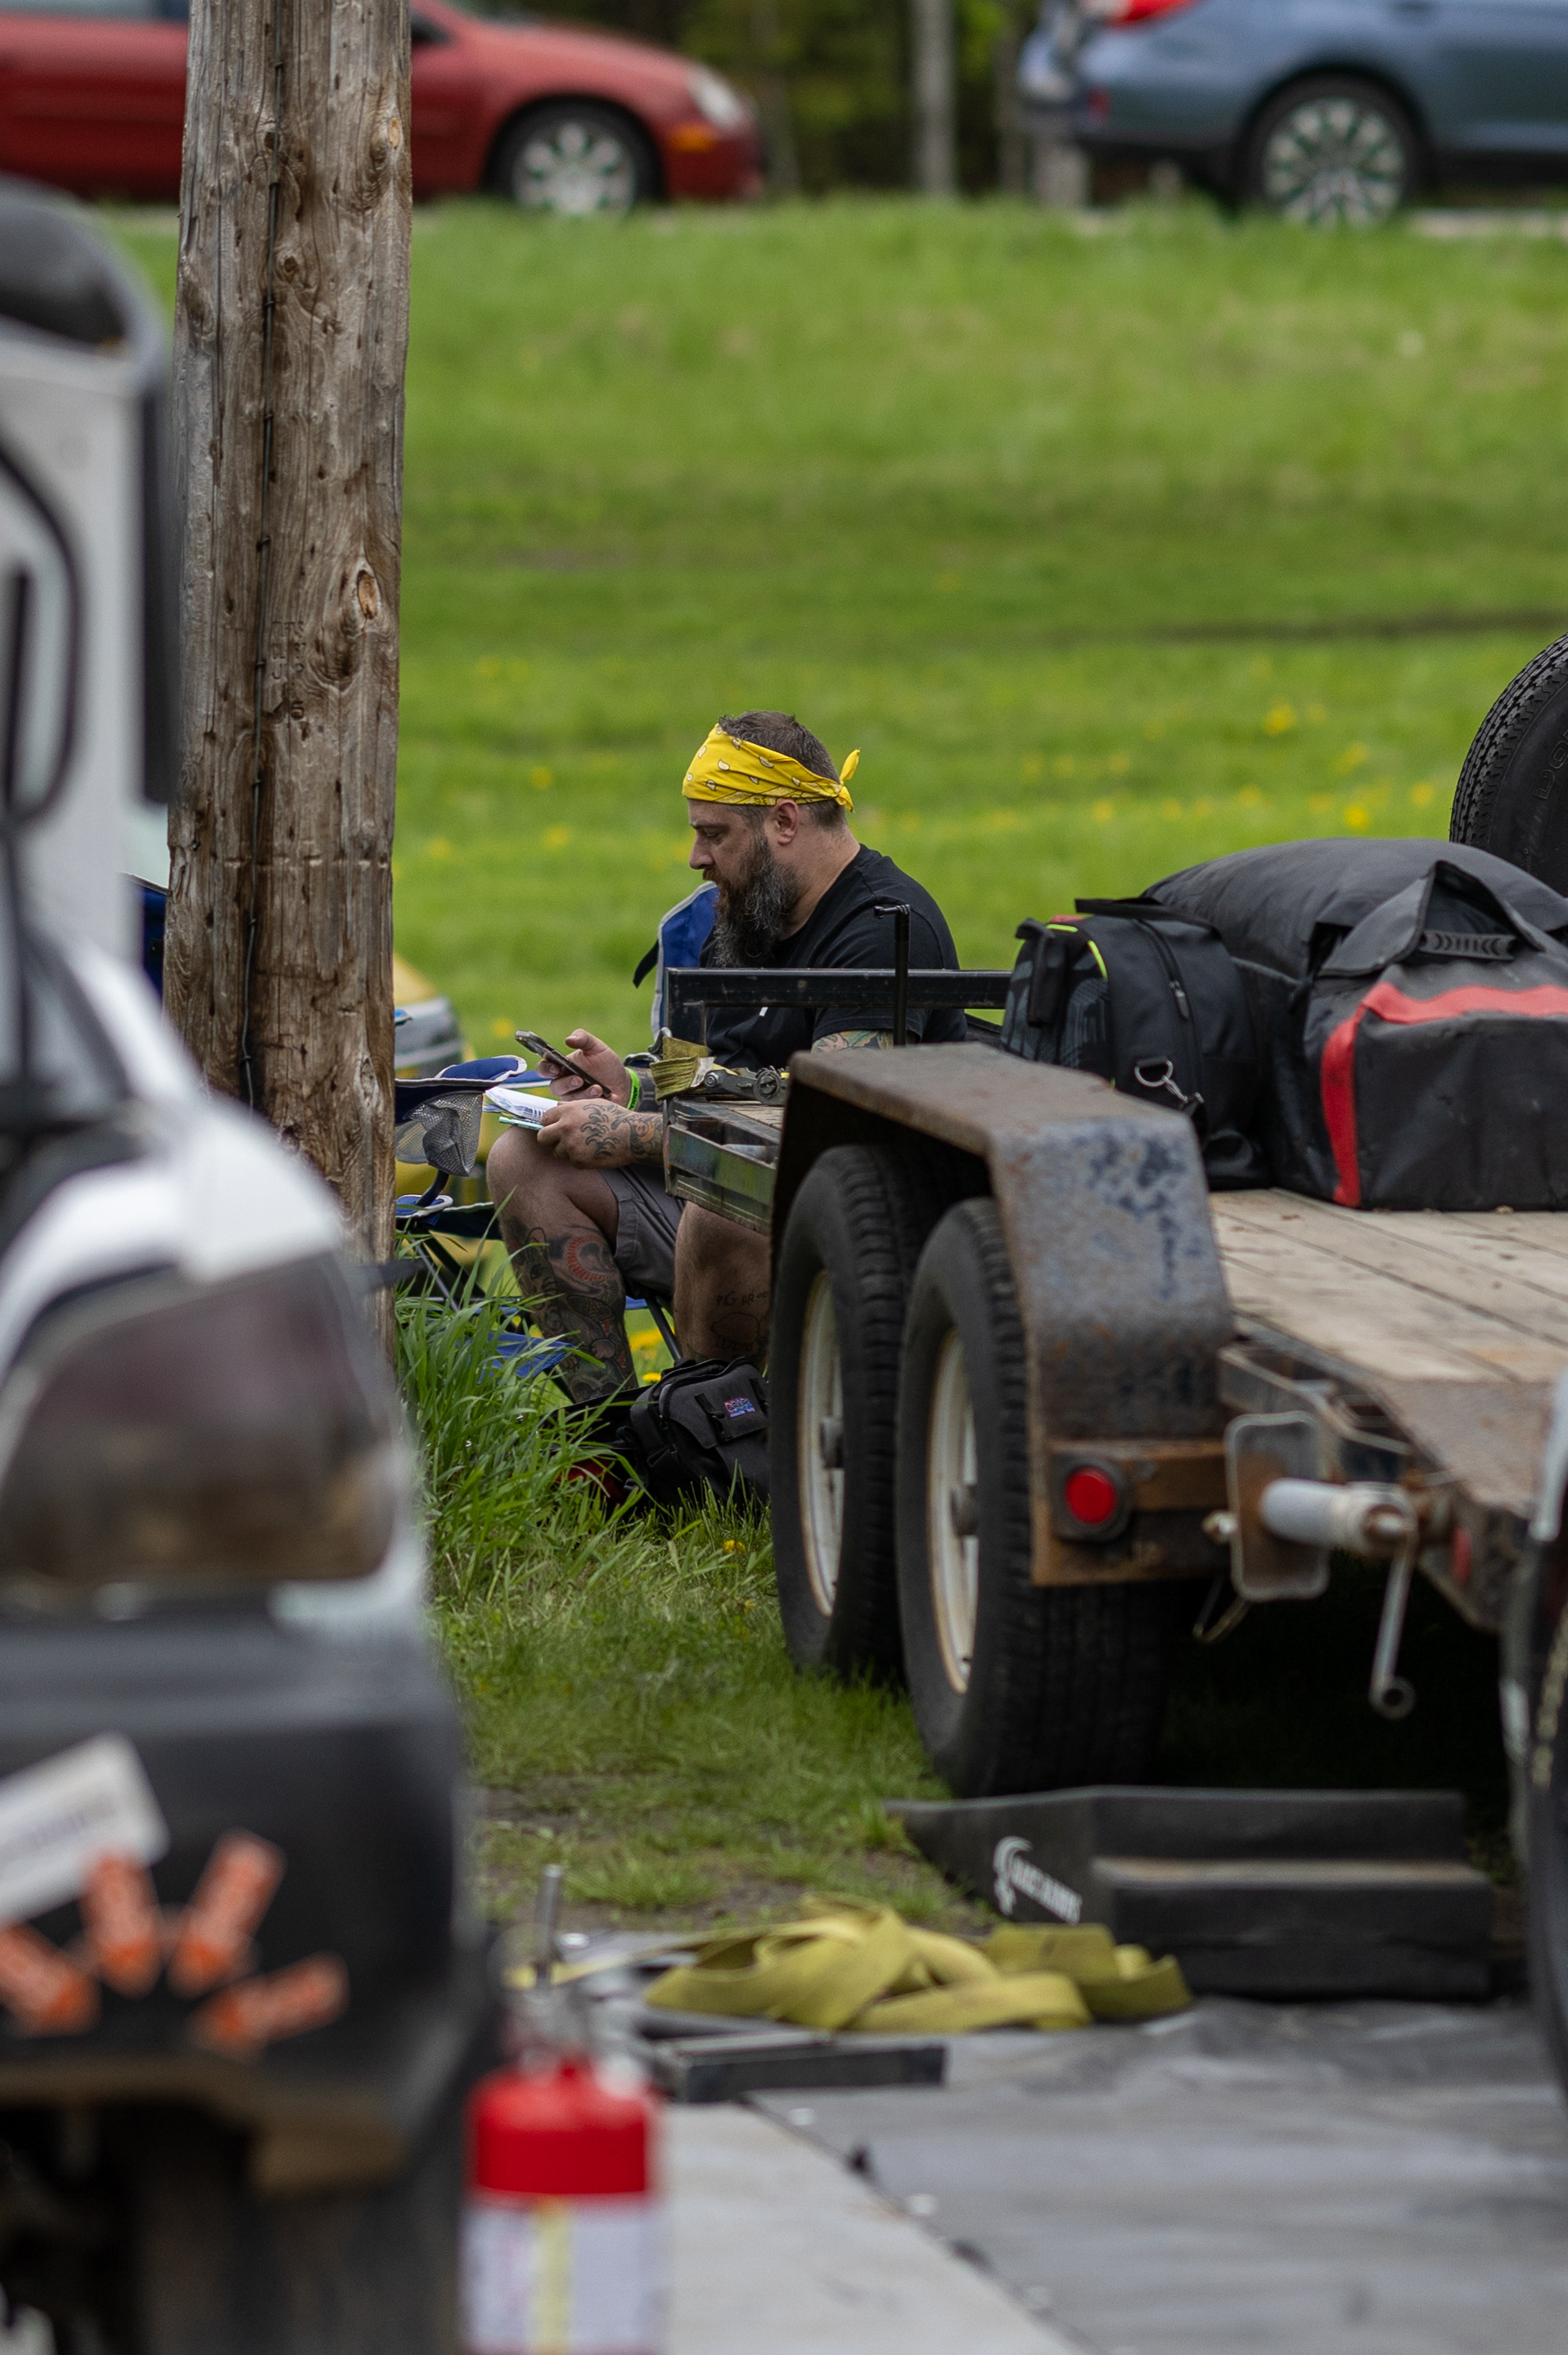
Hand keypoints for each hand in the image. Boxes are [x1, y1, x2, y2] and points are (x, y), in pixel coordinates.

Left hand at [538, 1097, 659, 1168]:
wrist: (632, 1135)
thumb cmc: (615, 1117)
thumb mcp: (593, 1104)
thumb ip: (572, 1106)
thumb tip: (558, 1106)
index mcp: (568, 1111)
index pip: (545, 1119)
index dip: (550, 1124)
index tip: (556, 1129)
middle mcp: (565, 1127)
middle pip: (542, 1138)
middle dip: (550, 1140)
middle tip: (561, 1142)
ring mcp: (571, 1145)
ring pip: (557, 1152)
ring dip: (567, 1151)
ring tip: (585, 1146)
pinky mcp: (579, 1160)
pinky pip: (572, 1162)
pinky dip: (580, 1160)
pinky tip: (593, 1152)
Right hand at [546, 1029, 630, 1104]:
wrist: (623, 1081)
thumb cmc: (605, 1063)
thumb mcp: (596, 1047)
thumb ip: (583, 1039)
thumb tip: (569, 1039)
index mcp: (562, 1068)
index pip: (544, 1068)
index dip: (546, 1069)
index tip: (556, 1068)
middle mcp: (564, 1084)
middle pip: (555, 1087)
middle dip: (566, 1084)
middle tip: (579, 1079)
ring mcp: (574, 1098)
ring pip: (570, 1100)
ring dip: (584, 1094)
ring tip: (598, 1088)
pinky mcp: (584, 1110)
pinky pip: (585, 1110)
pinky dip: (598, 1102)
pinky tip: (609, 1096)